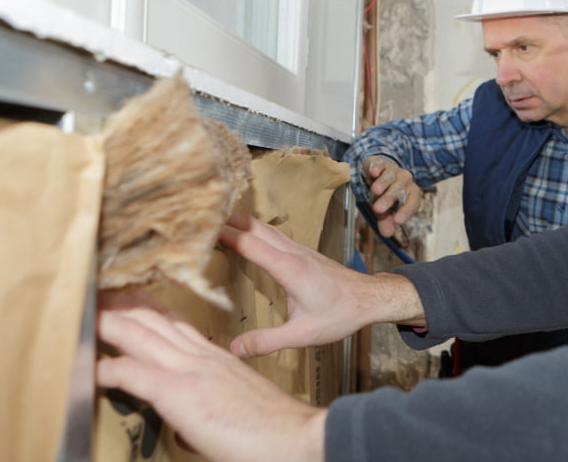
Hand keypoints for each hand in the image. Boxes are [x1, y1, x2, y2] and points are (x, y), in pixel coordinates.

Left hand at [96, 291, 326, 461]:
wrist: (297, 437)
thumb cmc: (272, 429)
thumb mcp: (239, 401)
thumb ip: (214, 396)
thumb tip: (194, 411)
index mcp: (216, 358)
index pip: (175, 323)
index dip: (147, 307)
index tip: (129, 298)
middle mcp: (202, 357)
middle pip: (153, 319)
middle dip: (120, 303)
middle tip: (96, 291)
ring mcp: (190, 371)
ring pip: (140, 335)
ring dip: (107, 321)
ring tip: (84, 311)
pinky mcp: (180, 394)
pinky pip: (133, 374)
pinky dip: (106, 368)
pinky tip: (87, 368)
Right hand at [219, 213, 426, 356]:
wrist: (370, 299)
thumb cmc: (341, 315)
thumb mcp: (304, 335)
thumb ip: (268, 342)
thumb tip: (234, 350)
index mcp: (289, 268)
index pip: (249, 243)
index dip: (223, 233)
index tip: (199, 227)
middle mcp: (292, 252)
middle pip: (253, 227)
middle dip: (225, 220)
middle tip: (197, 216)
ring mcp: (298, 249)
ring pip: (263, 227)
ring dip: (238, 221)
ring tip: (212, 220)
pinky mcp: (302, 252)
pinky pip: (272, 234)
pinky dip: (252, 229)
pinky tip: (243, 234)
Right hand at [361, 155, 421, 236]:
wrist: (379, 172)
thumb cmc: (386, 194)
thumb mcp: (386, 210)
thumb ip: (386, 221)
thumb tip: (387, 234)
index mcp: (410, 194)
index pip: (413, 203)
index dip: (406, 211)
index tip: (398, 221)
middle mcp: (405, 181)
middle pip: (399, 190)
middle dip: (389, 198)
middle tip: (378, 209)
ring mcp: (394, 170)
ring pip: (390, 177)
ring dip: (383, 183)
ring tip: (375, 191)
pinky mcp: (381, 163)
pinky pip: (380, 164)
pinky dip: (377, 168)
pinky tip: (374, 172)